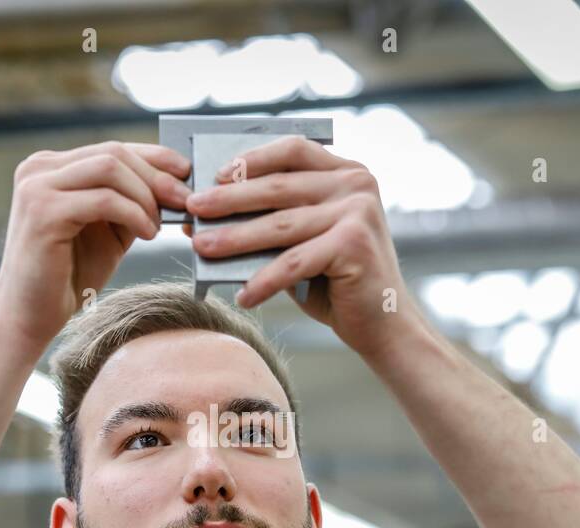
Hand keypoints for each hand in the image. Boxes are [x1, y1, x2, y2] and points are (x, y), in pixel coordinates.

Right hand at [0, 141, 190, 350]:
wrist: (30, 316)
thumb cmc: (68, 278)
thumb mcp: (107, 232)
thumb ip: (130, 204)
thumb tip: (174, 187)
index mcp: (51, 168)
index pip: (112, 149)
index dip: (154, 156)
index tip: (186, 172)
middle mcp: (38, 169)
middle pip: (114, 153)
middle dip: (157, 176)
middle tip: (184, 200)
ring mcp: (37, 187)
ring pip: (110, 168)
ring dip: (145, 196)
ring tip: (158, 226)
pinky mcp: (43, 212)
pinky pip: (104, 200)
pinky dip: (134, 214)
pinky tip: (148, 234)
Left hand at [184, 136, 412, 355]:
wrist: (385, 325)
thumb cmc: (338, 284)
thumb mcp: (302, 244)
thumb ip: (267, 225)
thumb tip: (203, 219)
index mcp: (347, 173)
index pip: (293, 150)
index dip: (252, 159)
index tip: (216, 174)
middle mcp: (356, 185)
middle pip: (279, 187)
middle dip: (230, 199)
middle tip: (193, 208)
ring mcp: (357, 213)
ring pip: (280, 225)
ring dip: (236, 238)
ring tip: (202, 248)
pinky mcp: (353, 245)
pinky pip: (293, 263)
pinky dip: (264, 282)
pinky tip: (243, 296)